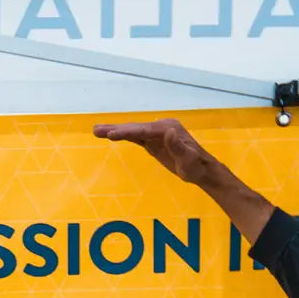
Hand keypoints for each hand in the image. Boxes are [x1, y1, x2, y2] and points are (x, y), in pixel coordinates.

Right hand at [93, 118, 211, 183]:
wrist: (202, 170)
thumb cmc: (196, 167)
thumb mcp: (189, 159)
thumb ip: (178, 146)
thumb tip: (168, 131)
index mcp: (168, 128)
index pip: (144, 130)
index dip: (127, 132)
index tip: (112, 134)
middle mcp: (161, 127)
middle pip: (135, 128)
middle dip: (115, 129)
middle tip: (96, 130)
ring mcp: (157, 134)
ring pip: (134, 131)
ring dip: (115, 131)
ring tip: (96, 131)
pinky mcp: (154, 142)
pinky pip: (137, 137)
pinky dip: (124, 136)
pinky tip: (111, 135)